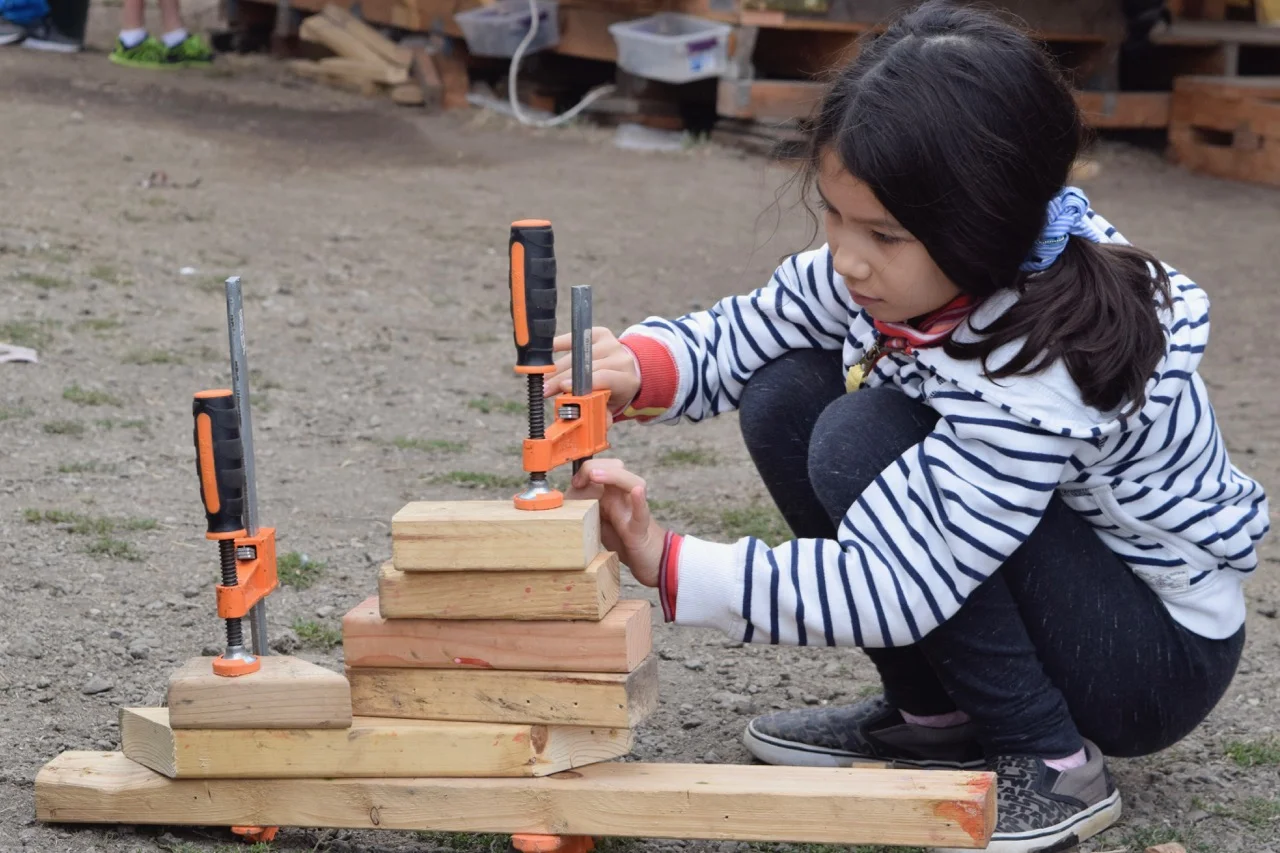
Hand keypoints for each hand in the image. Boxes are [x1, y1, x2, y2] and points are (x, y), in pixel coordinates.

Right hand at [545, 326, 641, 414]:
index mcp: (626, 380)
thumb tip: (586, 424)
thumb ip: (600, 416)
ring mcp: (610, 344)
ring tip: (544, 379)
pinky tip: (547, 354)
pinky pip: (575, 339)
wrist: (628, 371)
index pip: (604, 378)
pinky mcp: (599, 334)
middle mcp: (620, 359)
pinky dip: (560, 345)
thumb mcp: (612, 408)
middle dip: (562, 378)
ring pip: (578, 355)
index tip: (563, 388)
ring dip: (557, 368)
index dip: (582, 382)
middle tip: (545, 389)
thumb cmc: (616, 393)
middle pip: (586, 367)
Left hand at [567, 458, 664, 586]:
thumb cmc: (624, 540)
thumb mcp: (598, 521)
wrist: (651, 562)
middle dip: (597, 467)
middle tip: (580, 480)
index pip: (604, 468)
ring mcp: (634, 512)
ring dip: (613, 477)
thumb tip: (566, 498)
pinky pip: (641, 513)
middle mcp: (625, 498)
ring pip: (632, 483)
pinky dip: (638, 502)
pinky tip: (637, 492)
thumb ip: (586, 508)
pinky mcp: (640, 531)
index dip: (587, 470)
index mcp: (613, 495)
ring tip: (596, 476)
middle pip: (618, 469)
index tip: (576, 483)